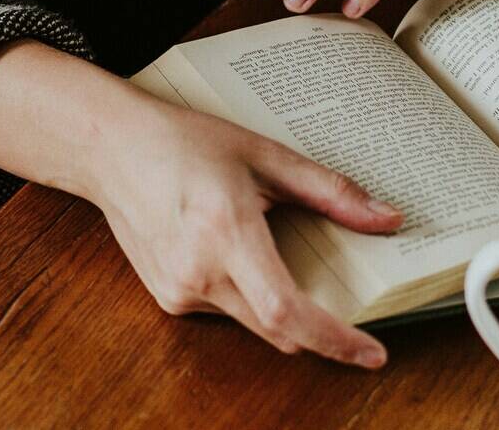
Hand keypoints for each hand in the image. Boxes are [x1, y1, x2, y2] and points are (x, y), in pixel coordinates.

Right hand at [0, 41, 403, 366]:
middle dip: (321, 330)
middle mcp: (199, 272)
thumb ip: (330, 192)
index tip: (372, 355)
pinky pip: (227, 311)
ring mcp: (179, 291)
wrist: (111, 149)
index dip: (334, 341)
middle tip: (354, 317)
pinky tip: (237, 252)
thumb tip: (386, 218)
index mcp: (225, 233)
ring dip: (281, 307)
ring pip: (254, 323)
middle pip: (277, 329)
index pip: (287, 312)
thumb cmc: (183, 143)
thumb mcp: (265, 156)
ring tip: (277, 252)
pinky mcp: (169, 298)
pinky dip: (249, 295)